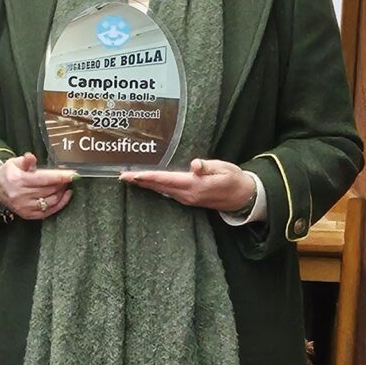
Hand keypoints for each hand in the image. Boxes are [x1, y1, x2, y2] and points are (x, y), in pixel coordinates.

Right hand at [0, 152, 75, 222]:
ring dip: (62, 193)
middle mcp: (20, 195)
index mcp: (18, 180)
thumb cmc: (8, 174)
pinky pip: (48, 212)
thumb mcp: (14, 163)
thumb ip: (25, 161)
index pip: (44, 179)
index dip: (60, 176)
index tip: (73, 174)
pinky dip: (59, 204)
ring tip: (66, 185)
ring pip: (51, 201)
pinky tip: (65, 196)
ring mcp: (24, 207)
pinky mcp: (27, 215)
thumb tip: (31, 157)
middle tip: (69, 177)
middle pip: (49, 190)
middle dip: (62, 183)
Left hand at [123, 157, 257, 214]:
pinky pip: (168, 193)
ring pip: (162, 191)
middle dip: (140, 181)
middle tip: (122, 176)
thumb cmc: (235, 179)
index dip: (149, 177)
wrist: (243, 198)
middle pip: (159, 187)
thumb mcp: (225, 169)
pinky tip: (148, 183)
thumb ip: (208, 166)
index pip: (166, 180)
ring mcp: (187, 199)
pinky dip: (156, 187)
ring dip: (146, 185)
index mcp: (195, 185)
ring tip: (130, 178)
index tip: (133, 175)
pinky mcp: (189, 199)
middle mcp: (188, 195)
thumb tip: (195, 164)